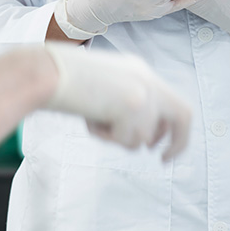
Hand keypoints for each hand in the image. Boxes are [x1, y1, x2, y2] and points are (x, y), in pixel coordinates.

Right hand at [43, 42, 191, 157]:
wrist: (46, 70)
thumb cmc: (61, 81)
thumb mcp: (100, 88)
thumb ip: (122, 106)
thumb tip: (139, 139)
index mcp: (139, 72)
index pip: (171, 102)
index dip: (171, 129)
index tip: (160, 149)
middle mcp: (148, 80)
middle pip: (183, 115)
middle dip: (178, 142)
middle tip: (163, 159)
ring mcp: (143, 92)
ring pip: (143, 137)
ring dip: (118, 139)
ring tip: (93, 119)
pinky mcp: (134, 105)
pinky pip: (125, 140)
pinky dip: (106, 138)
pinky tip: (89, 118)